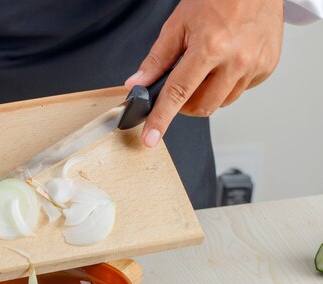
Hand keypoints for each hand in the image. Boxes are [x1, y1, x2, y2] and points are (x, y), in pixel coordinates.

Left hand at [124, 0, 282, 146]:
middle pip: (201, 107)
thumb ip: (157, 59)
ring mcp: (255, 65)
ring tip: (205, 67)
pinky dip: (226, 84)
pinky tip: (225, 63)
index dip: (161, 119)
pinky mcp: (268, 67)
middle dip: (184, 105)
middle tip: (178, 87)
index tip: (151, 138)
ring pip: (221, 102)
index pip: (178, 94)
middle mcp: (236, 60)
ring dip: (206, 95)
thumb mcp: (179, 23)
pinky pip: (239, 91)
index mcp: (210, 47)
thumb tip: (137, 83)